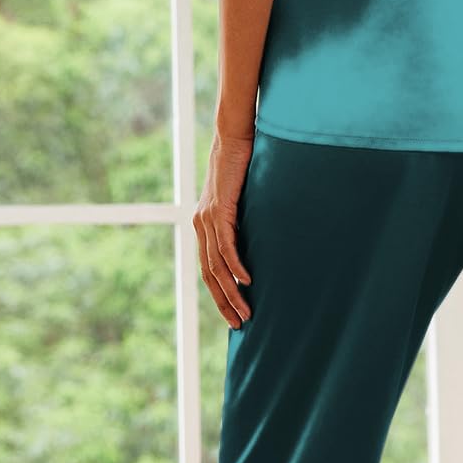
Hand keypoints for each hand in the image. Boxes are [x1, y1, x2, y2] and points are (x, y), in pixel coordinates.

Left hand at [196, 127, 255, 327]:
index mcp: (204, 226)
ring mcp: (207, 219)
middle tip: (241, 324)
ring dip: (232, 291)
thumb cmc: (243, 167)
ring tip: (247, 311)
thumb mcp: (243, 202)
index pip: (209, 270)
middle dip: (225, 302)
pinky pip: (226, 246)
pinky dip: (236, 266)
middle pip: (210, 275)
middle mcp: (200, 225)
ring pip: (216, 265)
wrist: (234, 138)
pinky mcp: (218, 210)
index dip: (220, 295)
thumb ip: (244, 222)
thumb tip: (261, 241)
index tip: (233, 315)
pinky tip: (248, 281)